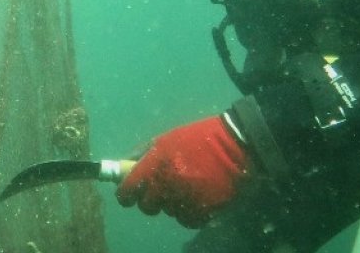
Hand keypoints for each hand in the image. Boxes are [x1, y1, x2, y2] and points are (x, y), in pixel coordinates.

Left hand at [115, 115, 248, 227]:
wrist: (234, 147)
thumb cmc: (197, 139)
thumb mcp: (166, 139)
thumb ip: (143, 154)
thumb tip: (125, 165)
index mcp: (154, 165)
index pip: (127, 191)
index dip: (125, 194)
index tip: (127, 194)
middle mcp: (166, 184)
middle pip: (146, 206)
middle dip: (150, 199)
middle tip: (160, 189)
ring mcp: (184, 199)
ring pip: (168, 211)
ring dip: (173, 202)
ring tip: (187, 185)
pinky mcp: (202, 211)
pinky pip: (186, 220)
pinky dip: (190, 212)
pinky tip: (197, 195)